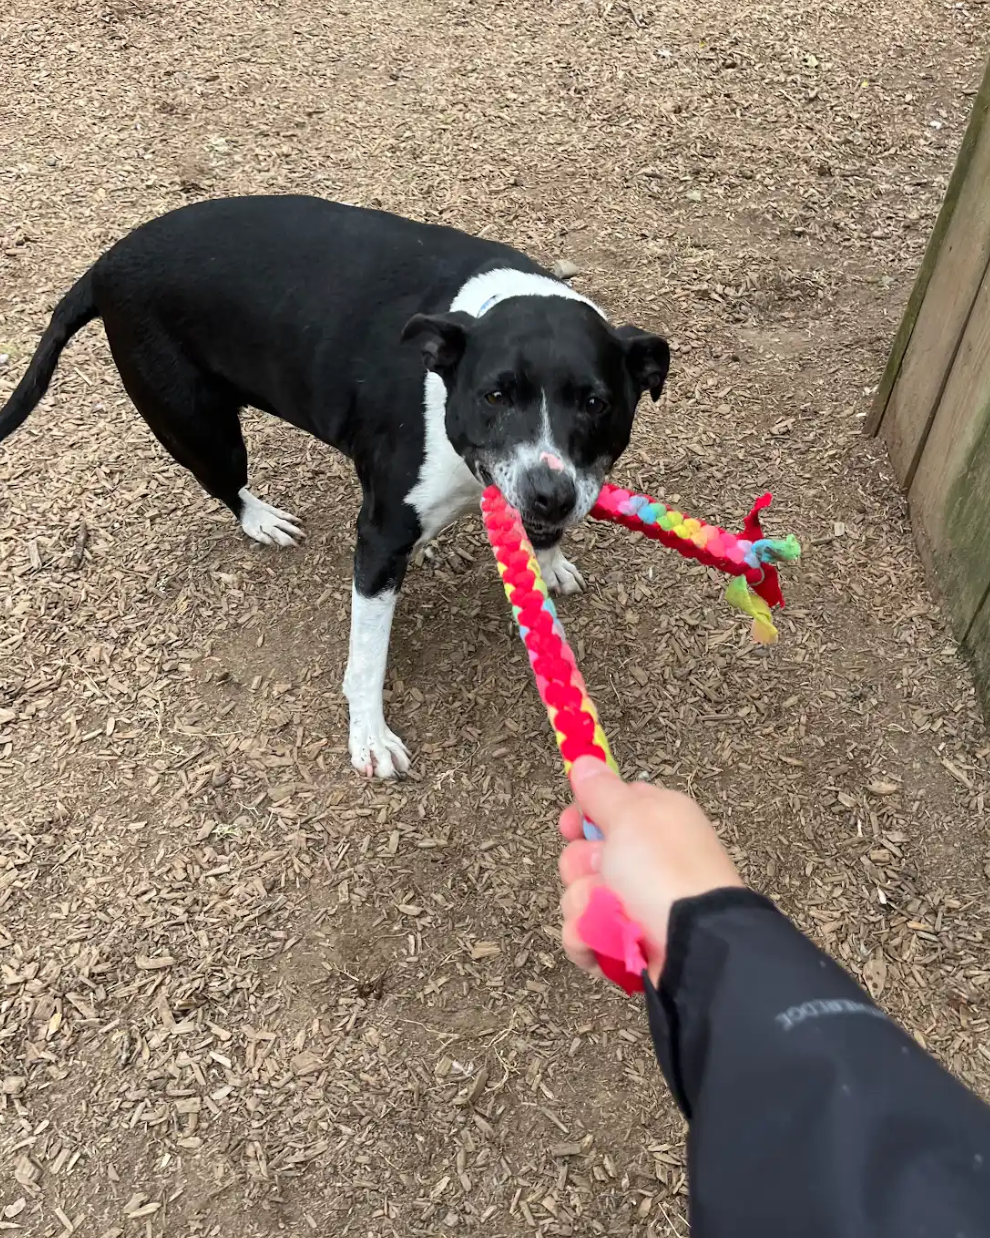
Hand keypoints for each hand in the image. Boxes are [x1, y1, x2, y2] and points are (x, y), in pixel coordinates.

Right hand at [559, 757, 742, 982]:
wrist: (692, 945)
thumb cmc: (666, 871)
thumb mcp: (631, 815)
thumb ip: (602, 790)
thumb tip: (585, 760)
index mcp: (654, 822)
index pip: (605, 809)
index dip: (582, 817)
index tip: (571, 826)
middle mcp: (644, 862)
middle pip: (582, 856)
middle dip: (582, 866)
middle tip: (604, 870)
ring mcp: (633, 904)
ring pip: (577, 896)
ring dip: (586, 905)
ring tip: (613, 913)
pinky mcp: (623, 942)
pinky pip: (582, 935)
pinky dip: (590, 939)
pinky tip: (605, 942)